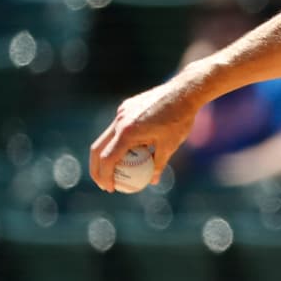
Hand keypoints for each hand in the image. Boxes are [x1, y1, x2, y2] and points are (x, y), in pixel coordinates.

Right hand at [89, 75, 203, 191]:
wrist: (184, 92)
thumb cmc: (180, 119)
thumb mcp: (170, 145)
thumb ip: (159, 164)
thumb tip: (153, 181)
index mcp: (128, 132)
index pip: (107, 159)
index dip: (105, 176)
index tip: (109, 188)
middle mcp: (120, 121)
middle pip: (97, 148)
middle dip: (97, 169)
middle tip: (104, 183)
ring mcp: (121, 112)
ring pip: (106, 137)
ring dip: (106, 154)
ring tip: (114, 170)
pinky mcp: (126, 107)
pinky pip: (117, 127)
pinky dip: (118, 141)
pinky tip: (130, 150)